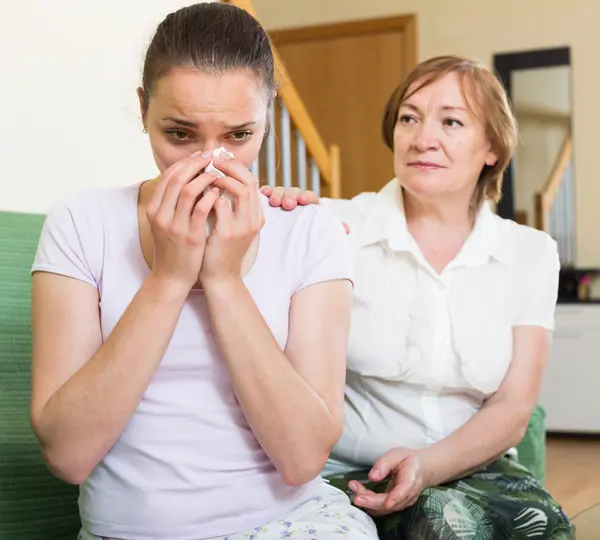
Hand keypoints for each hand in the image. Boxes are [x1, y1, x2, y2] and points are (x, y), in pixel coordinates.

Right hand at [146, 151, 220, 291]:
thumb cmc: (173, 248)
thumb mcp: (166, 223)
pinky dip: (210, 197)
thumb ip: (172, 203)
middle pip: (176, 179)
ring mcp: (174, 226)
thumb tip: (188, 178)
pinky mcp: (190, 236)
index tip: (199, 155)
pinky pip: (200, 210)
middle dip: (194, 164)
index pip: (167, 177)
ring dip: (204, 178)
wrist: (172, 277)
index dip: (184, 163)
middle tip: (210, 156)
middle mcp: (160, 215)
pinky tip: (218, 192)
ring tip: (216, 173)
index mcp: (154, 209)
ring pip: (187, 191)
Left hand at [199, 154, 264, 285]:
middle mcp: (253, 219)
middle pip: (251, 181)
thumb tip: (215, 181)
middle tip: (211, 160)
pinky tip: (199, 194)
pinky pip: (222, 205)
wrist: (219, 278)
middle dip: (230, 166)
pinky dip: (210, 195)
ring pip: (241, 189)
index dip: (236, 167)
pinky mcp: (228, 234)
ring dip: (223, 178)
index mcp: (255, 216)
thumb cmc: (220, 250)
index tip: (218, 159)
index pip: (252, 181)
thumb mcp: (229, 226)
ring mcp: (243, 226)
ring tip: (206, 175)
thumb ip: (228, 206)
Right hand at [260, 185, 349, 234]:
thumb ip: (332, 228)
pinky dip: (265, 192)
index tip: (303, 200)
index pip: (310, 197)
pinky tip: (263, 194)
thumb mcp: (319, 232)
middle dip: (291, 196)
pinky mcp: (269, 202)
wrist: (291, 241)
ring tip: (274, 202)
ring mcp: (282, 199)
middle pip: (294, 192)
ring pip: (280, 191)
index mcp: (310, 205)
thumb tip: (346, 229)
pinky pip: (267, 193)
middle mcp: (295, 200)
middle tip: (288, 204)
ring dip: (278, 194)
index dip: (307, 197)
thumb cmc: (306, 234)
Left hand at [349, 448, 426, 515]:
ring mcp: (401, 503)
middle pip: (389, 504)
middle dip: (370, 501)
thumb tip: (372, 477)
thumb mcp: (397, 455)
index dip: (394, 498)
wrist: (421, 470)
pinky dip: (368, 502)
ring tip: (353, 487)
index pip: (403, 492)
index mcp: (411, 481)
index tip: (386, 503)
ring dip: (367, 501)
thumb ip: (384, 464)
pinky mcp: (394, 506)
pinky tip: (358, 492)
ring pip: (382, 508)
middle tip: (355, 492)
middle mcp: (407, 496)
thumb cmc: (408, 460)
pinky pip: (380, 508)